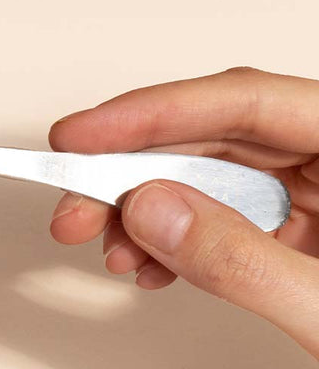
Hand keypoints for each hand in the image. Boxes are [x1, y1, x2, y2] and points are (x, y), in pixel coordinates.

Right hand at [48, 66, 318, 358]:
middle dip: (133, 174)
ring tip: (107, 249)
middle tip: (73, 206)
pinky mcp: (306, 233)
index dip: (153, 113)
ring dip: (146, 213)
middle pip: (219, 139)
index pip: (250, 102)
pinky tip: (147, 266)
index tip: (83, 137)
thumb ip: (243, 260)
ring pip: (213, 180)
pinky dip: (176, 243)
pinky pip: (225, 220)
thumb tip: (152, 210)